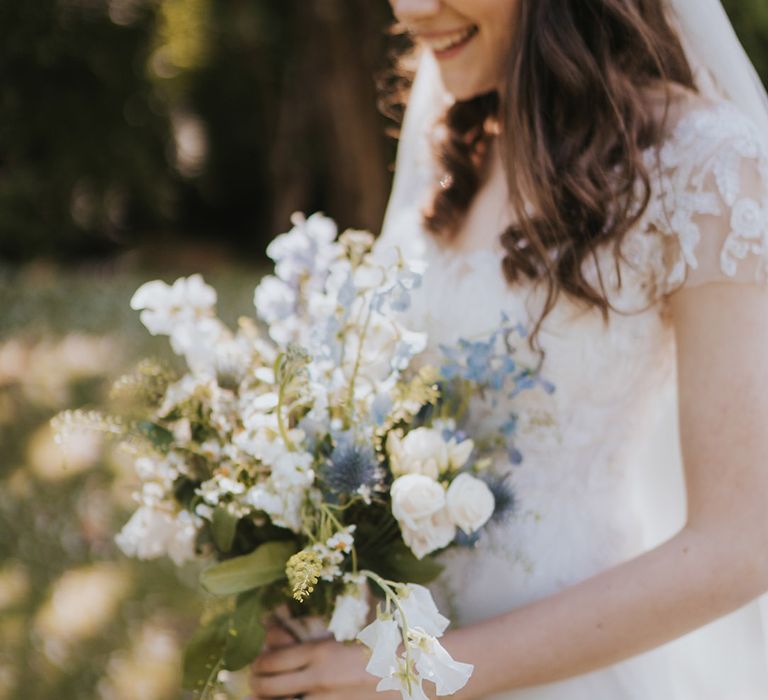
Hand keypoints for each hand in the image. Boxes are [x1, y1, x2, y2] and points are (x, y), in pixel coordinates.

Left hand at [249, 635, 397, 699]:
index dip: (260, 663)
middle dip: (257, 683)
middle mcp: (318, 678)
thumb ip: (318, 626)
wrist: (411, 674)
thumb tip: (279, 627)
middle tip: (256, 681)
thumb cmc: (382, 644)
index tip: (259, 662)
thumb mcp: (350, 628)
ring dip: (268, 699)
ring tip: (264, 696)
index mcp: (321, 652)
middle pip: (269, 686)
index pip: (273, 660)